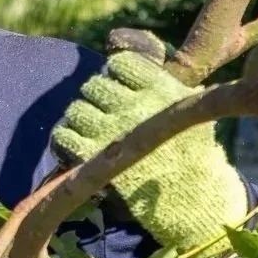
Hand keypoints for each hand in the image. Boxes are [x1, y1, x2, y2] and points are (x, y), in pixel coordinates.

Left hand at [49, 45, 247, 257]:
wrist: (190, 196)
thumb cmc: (193, 153)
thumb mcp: (190, 110)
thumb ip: (166, 86)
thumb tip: (150, 61)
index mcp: (159, 89)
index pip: (121, 64)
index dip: (115, 73)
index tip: (119, 86)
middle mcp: (133, 106)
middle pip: (94, 86)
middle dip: (96, 97)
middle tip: (103, 111)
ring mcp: (111, 131)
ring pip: (76, 109)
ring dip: (79, 117)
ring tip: (89, 128)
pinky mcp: (94, 157)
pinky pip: (63, 136)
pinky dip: (65, 138)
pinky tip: (77, 145)